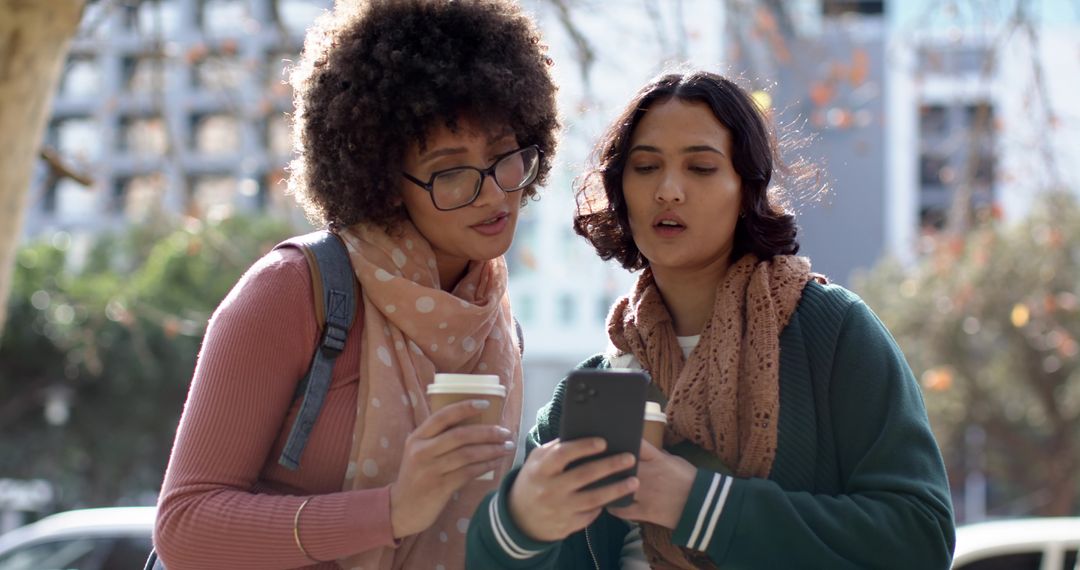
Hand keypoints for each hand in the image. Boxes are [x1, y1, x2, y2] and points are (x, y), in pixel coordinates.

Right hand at [390, 399, 515, 537]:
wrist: (402, 509)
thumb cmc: (416, 476)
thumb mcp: (419, 452)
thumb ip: (438, 439)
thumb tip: (473, 423)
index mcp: (417, 437)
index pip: (442, 416)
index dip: (465, 408)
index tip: (486, 404)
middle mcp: (421, 451)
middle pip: (460, 435)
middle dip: (487, 432)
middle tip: (505, 432)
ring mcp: (430, 470)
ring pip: (467, 454)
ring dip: (491, 450)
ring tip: (507, 447)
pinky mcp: (440, 487)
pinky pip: (468, 472)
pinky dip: (485, 466)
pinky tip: (495, 463)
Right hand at [508, 438, 639, 541]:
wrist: (519, 518)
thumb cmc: (533, 480)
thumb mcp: (536, 461)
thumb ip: (555, 449)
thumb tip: (582, 435)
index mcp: (541, 469)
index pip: (563, 454)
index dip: (584, 447)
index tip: (603, 442)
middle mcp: (550, 489)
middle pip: (584, 475)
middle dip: (610, 466)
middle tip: (629, 458)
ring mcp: (560, 509)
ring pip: (593, 499)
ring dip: (616, 489)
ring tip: (634, 481)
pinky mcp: (567, 525)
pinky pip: (591, 514)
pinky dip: (604, 505)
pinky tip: (617, 497)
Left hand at [606, 440, 695, 528]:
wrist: (703, 504)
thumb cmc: (690, 479)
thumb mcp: (674, 461)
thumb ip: (657, 455)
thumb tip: (643, 450)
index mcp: (656, 459)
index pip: (635, 443)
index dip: (621, 438)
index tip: (611, 437)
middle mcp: (647, 474)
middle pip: (619, 464)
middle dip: (608, 462)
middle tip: (596, 461)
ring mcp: (644, 493)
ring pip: (617, 487)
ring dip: (607, 485)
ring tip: (599, 483)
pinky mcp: (644, 511)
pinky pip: (622, 509)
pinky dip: (614, 507)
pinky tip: (609, 503)